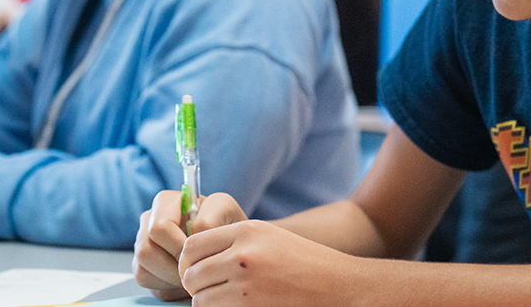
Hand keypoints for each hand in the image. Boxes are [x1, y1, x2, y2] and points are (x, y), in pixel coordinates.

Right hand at [135, 190, 246, 301]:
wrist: (224, 244)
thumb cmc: (223, 225)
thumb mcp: (225, 211)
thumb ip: (210, 218)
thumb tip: (192, 238)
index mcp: (165, 202)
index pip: (159, 228)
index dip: (180, 247)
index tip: (200, 253)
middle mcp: (149, 220)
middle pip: (146, 250)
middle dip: (174, 265)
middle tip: (197, 268)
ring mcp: (142, 241)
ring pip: (143, 266)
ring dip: (171, 276)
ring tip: (193, 273)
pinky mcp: (141, 264)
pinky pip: (144, 278)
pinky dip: (166, 284)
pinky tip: (183, 278)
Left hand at [179, 219, 365, 306]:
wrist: (339, 286)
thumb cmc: (306, 264)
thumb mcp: (270, 238)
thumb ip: (235, 242)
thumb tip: (194, 257)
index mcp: (247, 230)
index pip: (193, 245)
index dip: (191, 262)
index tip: (201, 271)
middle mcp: (242, 253)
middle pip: (191, 273)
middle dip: (198, 286)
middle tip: (214, 291)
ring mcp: (245, 282)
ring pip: (199, 298)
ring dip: (209, 303)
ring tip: (230, 301)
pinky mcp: (249, 306)